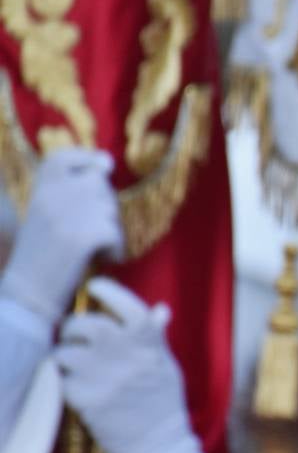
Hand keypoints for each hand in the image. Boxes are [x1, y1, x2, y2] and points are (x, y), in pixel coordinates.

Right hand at [0, 149, 122, 322]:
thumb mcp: (45, 215)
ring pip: (110, 210)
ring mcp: (68, 215)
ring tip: (89, 248)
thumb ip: (70, 191)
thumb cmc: (40, 257)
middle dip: (103, 206)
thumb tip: (107, 163)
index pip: (64, 157)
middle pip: (98, 184)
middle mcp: (51, 196)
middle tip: (87, 231)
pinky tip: (99, 260)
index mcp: (38, 190)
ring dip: (109, 230)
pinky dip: (113, 250)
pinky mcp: (84, 236)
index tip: (99, 170)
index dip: (86, 159)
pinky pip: (115, 234)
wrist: (27, 295)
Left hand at [54, 278, 196, 452]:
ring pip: (65, 353)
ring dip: (66, 357)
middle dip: (74, 328)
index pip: (126, 305)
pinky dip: (66, 383)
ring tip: (75, 366)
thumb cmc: (164, 403)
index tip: (95, 286)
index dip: (108, 291)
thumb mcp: (167, 365)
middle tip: (76, 335)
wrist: (157, 445)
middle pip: (85, 325)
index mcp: (149, 344)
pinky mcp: (84, 399)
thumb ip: (156, 338)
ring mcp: (102, 376)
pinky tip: (78, 389)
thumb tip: (160, 310)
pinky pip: (62, 380)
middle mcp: (124, 355)